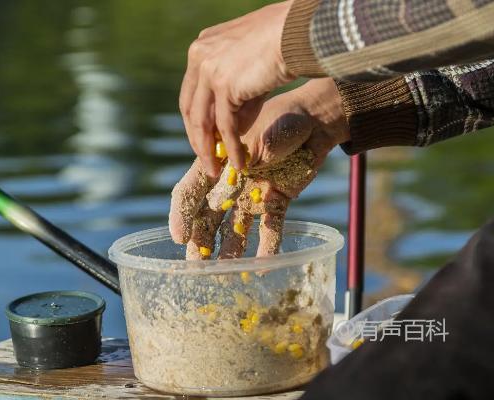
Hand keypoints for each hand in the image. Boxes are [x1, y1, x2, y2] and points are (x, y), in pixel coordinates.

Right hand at [170, 78, 349, 259]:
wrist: (315, 121)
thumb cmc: (283, 119)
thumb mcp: (262, 133)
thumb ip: (253, 154)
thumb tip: (246, 172)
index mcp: (216, 163)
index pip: (190, 191)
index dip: (180, 214)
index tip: (178, 237)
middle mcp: (230, 183)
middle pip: (208, 217)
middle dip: (200, 243)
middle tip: (195, 269)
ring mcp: (252, 195)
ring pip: (235, 228)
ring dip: (230, 252)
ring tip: (226, 274)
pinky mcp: (275, 202)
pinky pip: (270, 228)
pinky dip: (268, 247)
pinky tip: (264, 266)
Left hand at [180, 1, 295, 177]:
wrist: (297, 31)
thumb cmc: (283, 41)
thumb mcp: (251, 66)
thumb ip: (238, 93)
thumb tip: (234, 129)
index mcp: (203, 47)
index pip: (192, 92)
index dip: (196, 119)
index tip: (204, 138)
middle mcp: (200, 57)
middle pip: (190, 108)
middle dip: (198, 138)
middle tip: (206, 159)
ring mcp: (209, 70)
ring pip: (202, 121)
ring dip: (208, 149)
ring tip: (215, 170)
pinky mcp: (224, 84)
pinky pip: (225, 125)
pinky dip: (232, 147)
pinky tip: (238, 162)